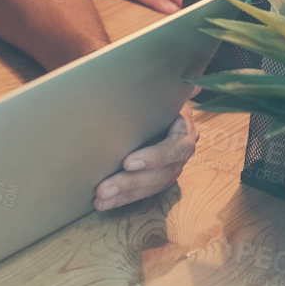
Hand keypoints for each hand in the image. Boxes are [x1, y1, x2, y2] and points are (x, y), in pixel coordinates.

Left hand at [93, 92, 200, 210]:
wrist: (159, 105)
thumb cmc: (154, 95)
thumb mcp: (158, 88)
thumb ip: (159, 85)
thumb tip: (183, 81)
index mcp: (184, 127)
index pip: (174, 147)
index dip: (153, 157)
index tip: (127, 162)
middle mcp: (182, 150)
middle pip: (160, 173)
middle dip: (131, 183)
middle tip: (103, 188)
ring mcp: (172, 167)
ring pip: (151, 187)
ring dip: (124, 195)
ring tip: (100, 199)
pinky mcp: (159, 179)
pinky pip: (144, 193)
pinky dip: (123, 199)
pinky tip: (103, 204)